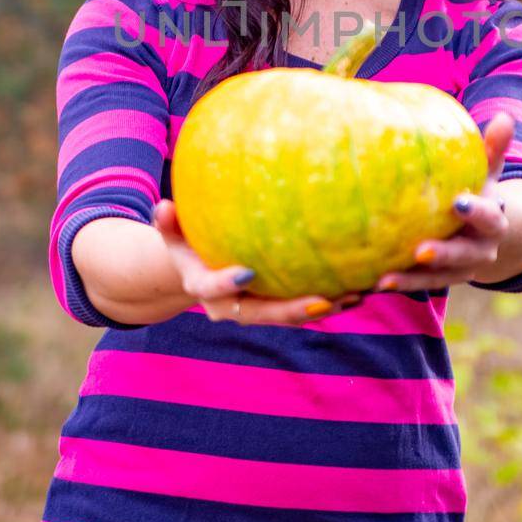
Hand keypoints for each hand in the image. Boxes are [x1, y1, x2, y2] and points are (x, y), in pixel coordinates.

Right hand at [152, 199, 361, 324]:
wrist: (196, 271)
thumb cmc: (186, 243)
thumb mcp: (172, 233)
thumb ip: (167, 223)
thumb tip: (163, 205)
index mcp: (201, 287)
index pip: (212, 290)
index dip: (227, 284)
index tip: (247, 272)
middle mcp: (229, 307)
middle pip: (262, 314)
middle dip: (293, 310)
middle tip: (324, 300)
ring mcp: (254, 310)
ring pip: (288, 316)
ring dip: (321, 308)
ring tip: (354, 295)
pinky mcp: (274, 308)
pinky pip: (301, 308)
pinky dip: (329, 300)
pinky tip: (358, 288)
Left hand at [372, 112, 514, 292]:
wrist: (486, 231)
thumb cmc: (479, 189)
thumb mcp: (488, 171)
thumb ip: (493, 148)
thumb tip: (506, 118)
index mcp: (494, 221)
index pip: (489, 217)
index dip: (476, 212)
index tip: (457, 203)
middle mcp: (481, 250)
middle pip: (464, 256)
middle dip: (444, 255)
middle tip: (419, 252)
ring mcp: (461, 270)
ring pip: (439, 279)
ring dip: (412, 280)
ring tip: (384, 280)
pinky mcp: (440, 280)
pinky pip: (419, 286)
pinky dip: (399, 285)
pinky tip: (371, 284)